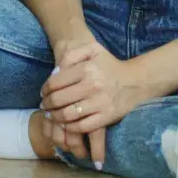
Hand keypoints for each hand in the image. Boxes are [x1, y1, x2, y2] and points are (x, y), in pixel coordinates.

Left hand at [42, 41, 168, 165]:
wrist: (135, 81)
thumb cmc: (109, 65)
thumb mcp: (92, 49)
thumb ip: (71, 55)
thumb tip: (55, 72)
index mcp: (86, 69)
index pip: (55, 82)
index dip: (45, 89)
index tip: (43, 92)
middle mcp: (92, 86)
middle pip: (59, 100)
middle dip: (47, 104)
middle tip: (44, 105)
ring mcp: (99, 103)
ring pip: (67, 115)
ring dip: (55, 117)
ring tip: (51, 115)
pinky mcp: (106, 117)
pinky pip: (82, 126)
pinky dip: (69, 128)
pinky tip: (65, 124)